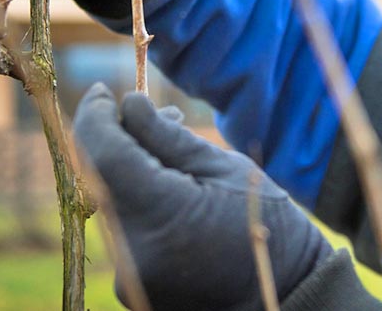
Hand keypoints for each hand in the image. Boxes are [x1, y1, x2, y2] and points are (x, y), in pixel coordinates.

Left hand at [73, 83, 332, 310]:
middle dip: (118, 139)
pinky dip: (138, 201)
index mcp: (163, 215)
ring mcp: (130, 276)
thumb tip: (127, 104)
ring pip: (111, 203)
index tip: (102, 91)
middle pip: (102, 179)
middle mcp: (134, 252)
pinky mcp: (133, 287)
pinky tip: (171, 189)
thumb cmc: (268, 227)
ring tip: (172, 151)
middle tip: (154, 114)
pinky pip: (124, 230)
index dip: (95, 116)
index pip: (104, 154)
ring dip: (129, 170)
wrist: (287, 294)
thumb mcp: (225, 168)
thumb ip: (168, 137)